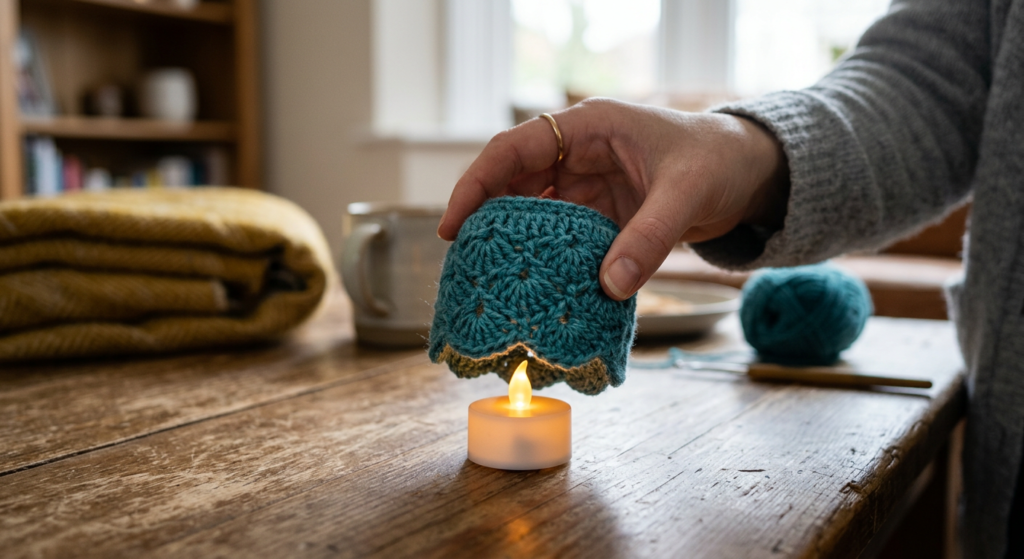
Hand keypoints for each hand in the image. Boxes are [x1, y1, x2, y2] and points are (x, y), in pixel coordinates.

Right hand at [437, 98, 788, 299]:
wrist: (749, 173)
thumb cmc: (718, 160)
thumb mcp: (685, 193)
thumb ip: (649, 238)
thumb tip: (609, 287)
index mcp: (587, 128)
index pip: (513, 149)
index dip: (477, 185)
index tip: (454, 226)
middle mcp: (577, 154)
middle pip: (513, 185)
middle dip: (488, 222)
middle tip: (466, 264)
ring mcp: (588, 186)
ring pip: (535, 216)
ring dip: (518, 246)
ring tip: (493, 282)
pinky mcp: (601, 215)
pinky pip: (564, 239)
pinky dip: (551, 261)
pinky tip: (540, 288)